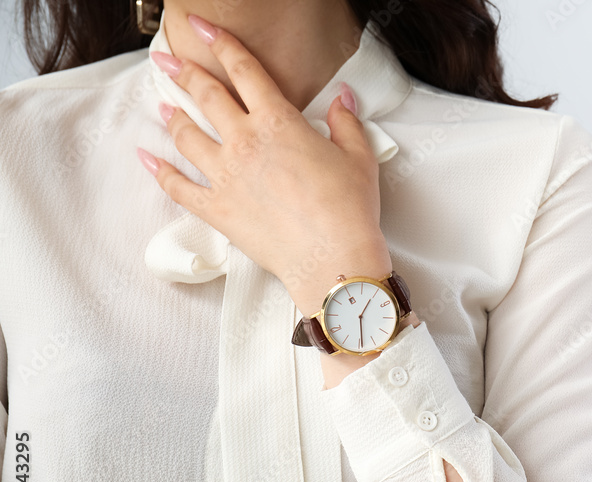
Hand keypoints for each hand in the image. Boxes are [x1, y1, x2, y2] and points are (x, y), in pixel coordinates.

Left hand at [136, 13, 390, 314]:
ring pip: (187, 136)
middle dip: (183, 72)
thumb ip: (346, 123)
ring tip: (164, 106)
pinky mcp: (217, 209)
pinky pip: (178, 187)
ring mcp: (225, 176)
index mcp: (278, 122)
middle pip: (205, 96)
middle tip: (167, 60)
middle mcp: (244, 142)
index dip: (220, 42)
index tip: (202, 27)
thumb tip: (343, 100)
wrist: (332, 258)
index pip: (244, 70)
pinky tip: (147, 159)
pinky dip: (159, 172)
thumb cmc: (349, 210)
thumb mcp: (358, 158)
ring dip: (173, 117)